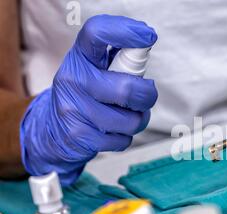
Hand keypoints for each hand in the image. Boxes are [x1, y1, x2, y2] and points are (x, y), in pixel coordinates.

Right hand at [20, 15, 157, 184]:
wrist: (51, 130)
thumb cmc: (86, 95)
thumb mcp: (95, 69)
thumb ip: (119, 58)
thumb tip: (145, 44)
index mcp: (81, 57)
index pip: (97, 33)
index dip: (126, 32)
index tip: (147, 36)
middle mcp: (73, 79)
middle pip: (128, 89)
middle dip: (147, 96)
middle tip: (144, 96)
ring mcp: (73, 109)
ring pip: (130, 121)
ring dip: (137, 120)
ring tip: (125, 116)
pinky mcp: (79, 136)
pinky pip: (122, 140)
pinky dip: (124, 138)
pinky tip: (110, 131)